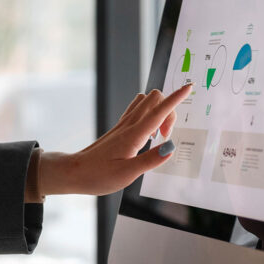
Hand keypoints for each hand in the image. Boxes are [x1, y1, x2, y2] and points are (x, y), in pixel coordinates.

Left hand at [40, 83, 189, 196]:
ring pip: (145, 102)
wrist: (75, 172)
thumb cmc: (98, 176)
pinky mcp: (119, 128)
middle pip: (154, 99)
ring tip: (159, 136)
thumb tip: (171, 147)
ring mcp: (122, 124)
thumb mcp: (127, 174)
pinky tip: (150, 133)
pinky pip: (137, 110)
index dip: (176, 98)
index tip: (189, 87)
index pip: (159, 111)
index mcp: (133, 135)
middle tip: (166, 136)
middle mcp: (128, 125)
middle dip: (170, 110)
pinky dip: (150, 114)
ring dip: (159, 112)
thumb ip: (150, 160)